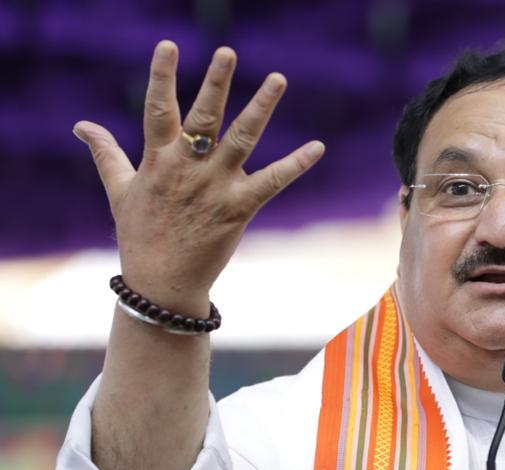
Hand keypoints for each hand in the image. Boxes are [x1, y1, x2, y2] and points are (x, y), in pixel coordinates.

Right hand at [73, 40, 323, 312]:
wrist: (162, 282)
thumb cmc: (141, 234)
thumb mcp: (119, 190)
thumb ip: (105, 153)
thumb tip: (81, 125)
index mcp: (157, 159)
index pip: (158, 109)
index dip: (162, 76)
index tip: (168, 46)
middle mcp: (187, 167)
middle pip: (203, 117)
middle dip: (215, 83)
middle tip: (227, 52)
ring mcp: (214, 186)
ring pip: (241, 139)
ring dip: (261, 108)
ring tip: (278, 79)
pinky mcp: (238, 208)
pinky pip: (272, 182)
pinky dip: (295, 164)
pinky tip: (317, 147)